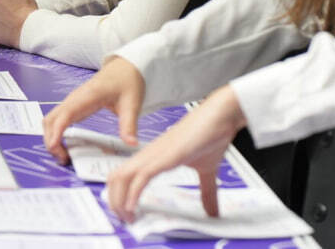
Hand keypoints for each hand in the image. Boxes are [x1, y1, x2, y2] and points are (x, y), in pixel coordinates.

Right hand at [42, 56, 145, 164]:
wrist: (125, 68)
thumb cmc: (127, 82)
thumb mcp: (132, 104)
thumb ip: (129, 125)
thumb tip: (131, 143)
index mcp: (87, 96)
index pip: (65, 115)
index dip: (56, 133)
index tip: (56, 149)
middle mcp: (74, 99)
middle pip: (51, 120)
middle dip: (50, 140)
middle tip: (64, 159)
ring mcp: (72, 102)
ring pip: (51, 120)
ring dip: (51, 138)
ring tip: (64, 156)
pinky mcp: (74, 105)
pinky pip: (57, 120)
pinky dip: (56, 133)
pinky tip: (66, 145)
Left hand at [105, 85, 246, 221]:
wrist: (220, 114)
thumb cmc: (210, 134)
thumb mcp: (207, 170)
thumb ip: (206, 191)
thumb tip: (212, 210)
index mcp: (154, 157)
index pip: (124, 175)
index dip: (118, 195)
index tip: (125, 214)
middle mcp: (149, 154)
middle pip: (115, 177)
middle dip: (114, 201)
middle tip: (124, 220)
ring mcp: (155, 154)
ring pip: (122, 176)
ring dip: (119, 200)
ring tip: (126, 218)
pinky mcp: (165, 155)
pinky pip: (141, 175)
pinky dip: (133, 193)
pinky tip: (132, 207)